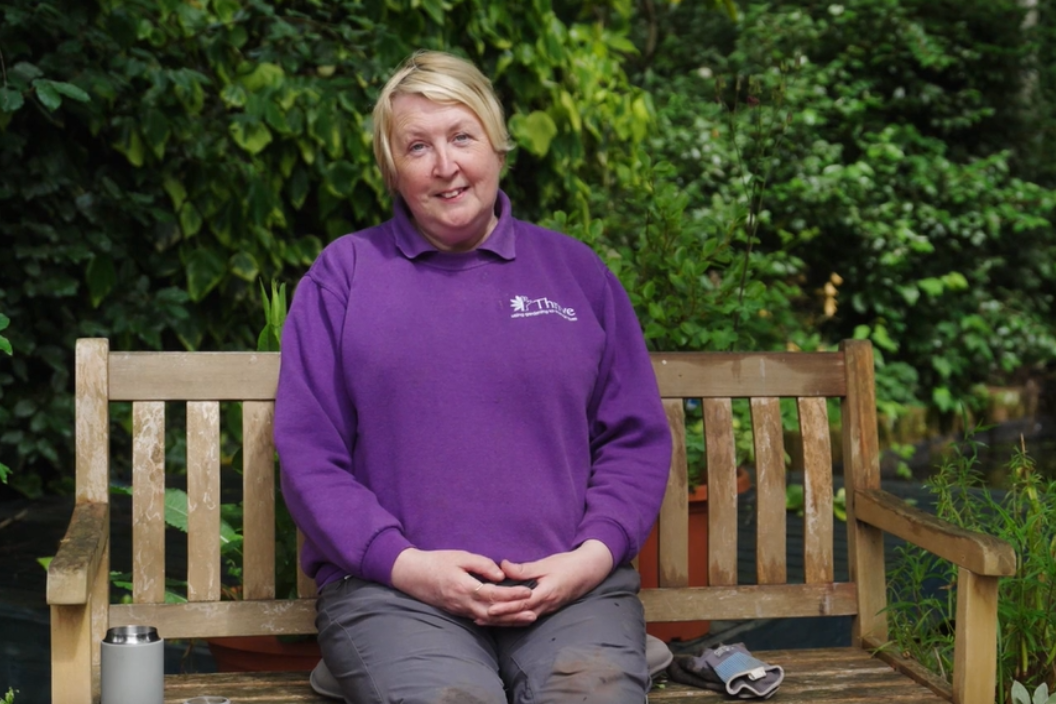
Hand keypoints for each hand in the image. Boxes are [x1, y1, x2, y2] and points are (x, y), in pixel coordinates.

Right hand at [390, 548, 533, 624]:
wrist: (412, 575)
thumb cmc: (437, 561)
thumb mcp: (460, 556)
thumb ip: (482, 564)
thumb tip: (501, 575)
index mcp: (464, 587)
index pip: (494, 594)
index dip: (512, 594)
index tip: (528, 591)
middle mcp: (463, 603)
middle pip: (494, 612)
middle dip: (515, 614)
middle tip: (534, 613)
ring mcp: (460, 610)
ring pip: (488, 619)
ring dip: (508, 621)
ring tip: (526, 620)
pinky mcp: (458, 612)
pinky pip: (480, 619)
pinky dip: (496, 621)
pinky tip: (506, 620)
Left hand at [484, 540, 613, 624]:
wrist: (589, 571)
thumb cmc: (568, 565)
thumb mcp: (546, 564)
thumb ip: (524, 568)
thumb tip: (503, 566)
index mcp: (546, 593)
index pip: (522, 604)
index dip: (505, 608)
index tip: (489, 609)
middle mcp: (546, 605)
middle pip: (519, 616)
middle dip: (499, 619)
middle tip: (479, 618)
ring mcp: (547, 609)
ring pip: (522, 618)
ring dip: (505, 620)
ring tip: (485, 620)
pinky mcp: (548, 608)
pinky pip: (528, 616)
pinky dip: (514, 617)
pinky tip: (504, 617)